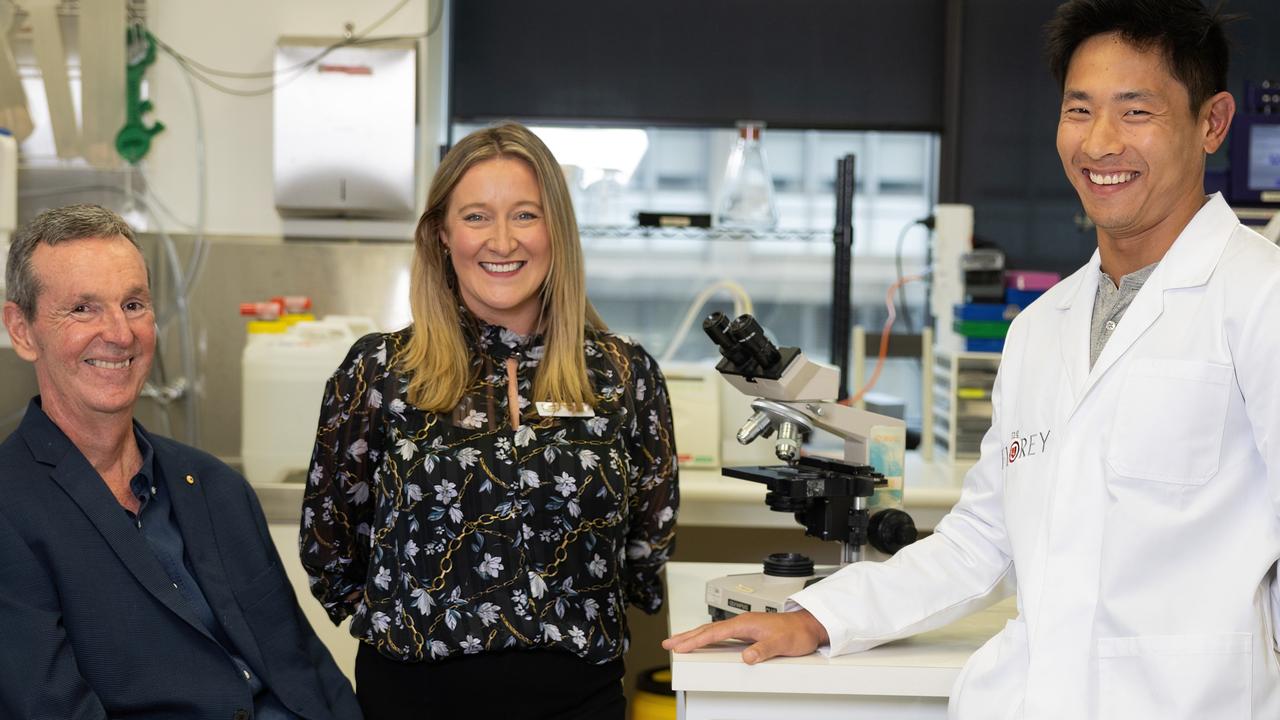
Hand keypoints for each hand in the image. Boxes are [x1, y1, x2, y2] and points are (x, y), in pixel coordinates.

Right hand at [662, 609, 829, 664]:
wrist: (808, 625)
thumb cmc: (795, 632)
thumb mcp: (780, 644)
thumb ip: (762, 650)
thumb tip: (746, 657)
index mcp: (745, 623)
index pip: (713, 633)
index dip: (694, 640)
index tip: (680, 646)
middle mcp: (742, 623)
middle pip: (707, 630)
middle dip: (687, 636)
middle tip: (668, 643)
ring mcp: (744, 626)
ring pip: (713, 631)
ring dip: (695, 636)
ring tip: (679, 641)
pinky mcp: (747, 631)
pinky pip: (721, 634)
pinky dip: (707, 637)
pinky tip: (704, 641)